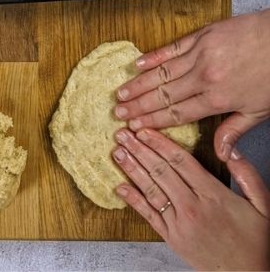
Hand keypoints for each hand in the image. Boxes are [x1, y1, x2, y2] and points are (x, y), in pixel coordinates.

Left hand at [112, 128, 269, 270]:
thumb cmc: (257, 242)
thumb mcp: (262, 204)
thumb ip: (247, 174)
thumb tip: (231, 149)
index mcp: (213, 195)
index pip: (180, 161)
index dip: (160, 143)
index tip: (145, 130)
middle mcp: (193, 207)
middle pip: (161, 171)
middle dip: (139, 150)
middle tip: (123, 134)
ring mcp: (180, 224)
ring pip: (151, 190)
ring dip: (132, 169)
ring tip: (118, 152)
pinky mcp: (173, 239)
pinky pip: (149, 216)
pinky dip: (133, 201)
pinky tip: (121, 187)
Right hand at [115, 10, 269, 159]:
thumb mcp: (260, 111)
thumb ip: (234, 130)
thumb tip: (222, 154)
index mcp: (218, 100)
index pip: (176, 114)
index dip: (152, 121)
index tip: (135, 126)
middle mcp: (204, 78)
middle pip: (163, 95)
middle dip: (138, 105)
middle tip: (118, 112)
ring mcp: (201, 54)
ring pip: (162, 73)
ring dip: (140, 84)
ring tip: (122, 93)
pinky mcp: (202, 36)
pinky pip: (172, 48)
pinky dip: (154, 56)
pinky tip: (139, 64)